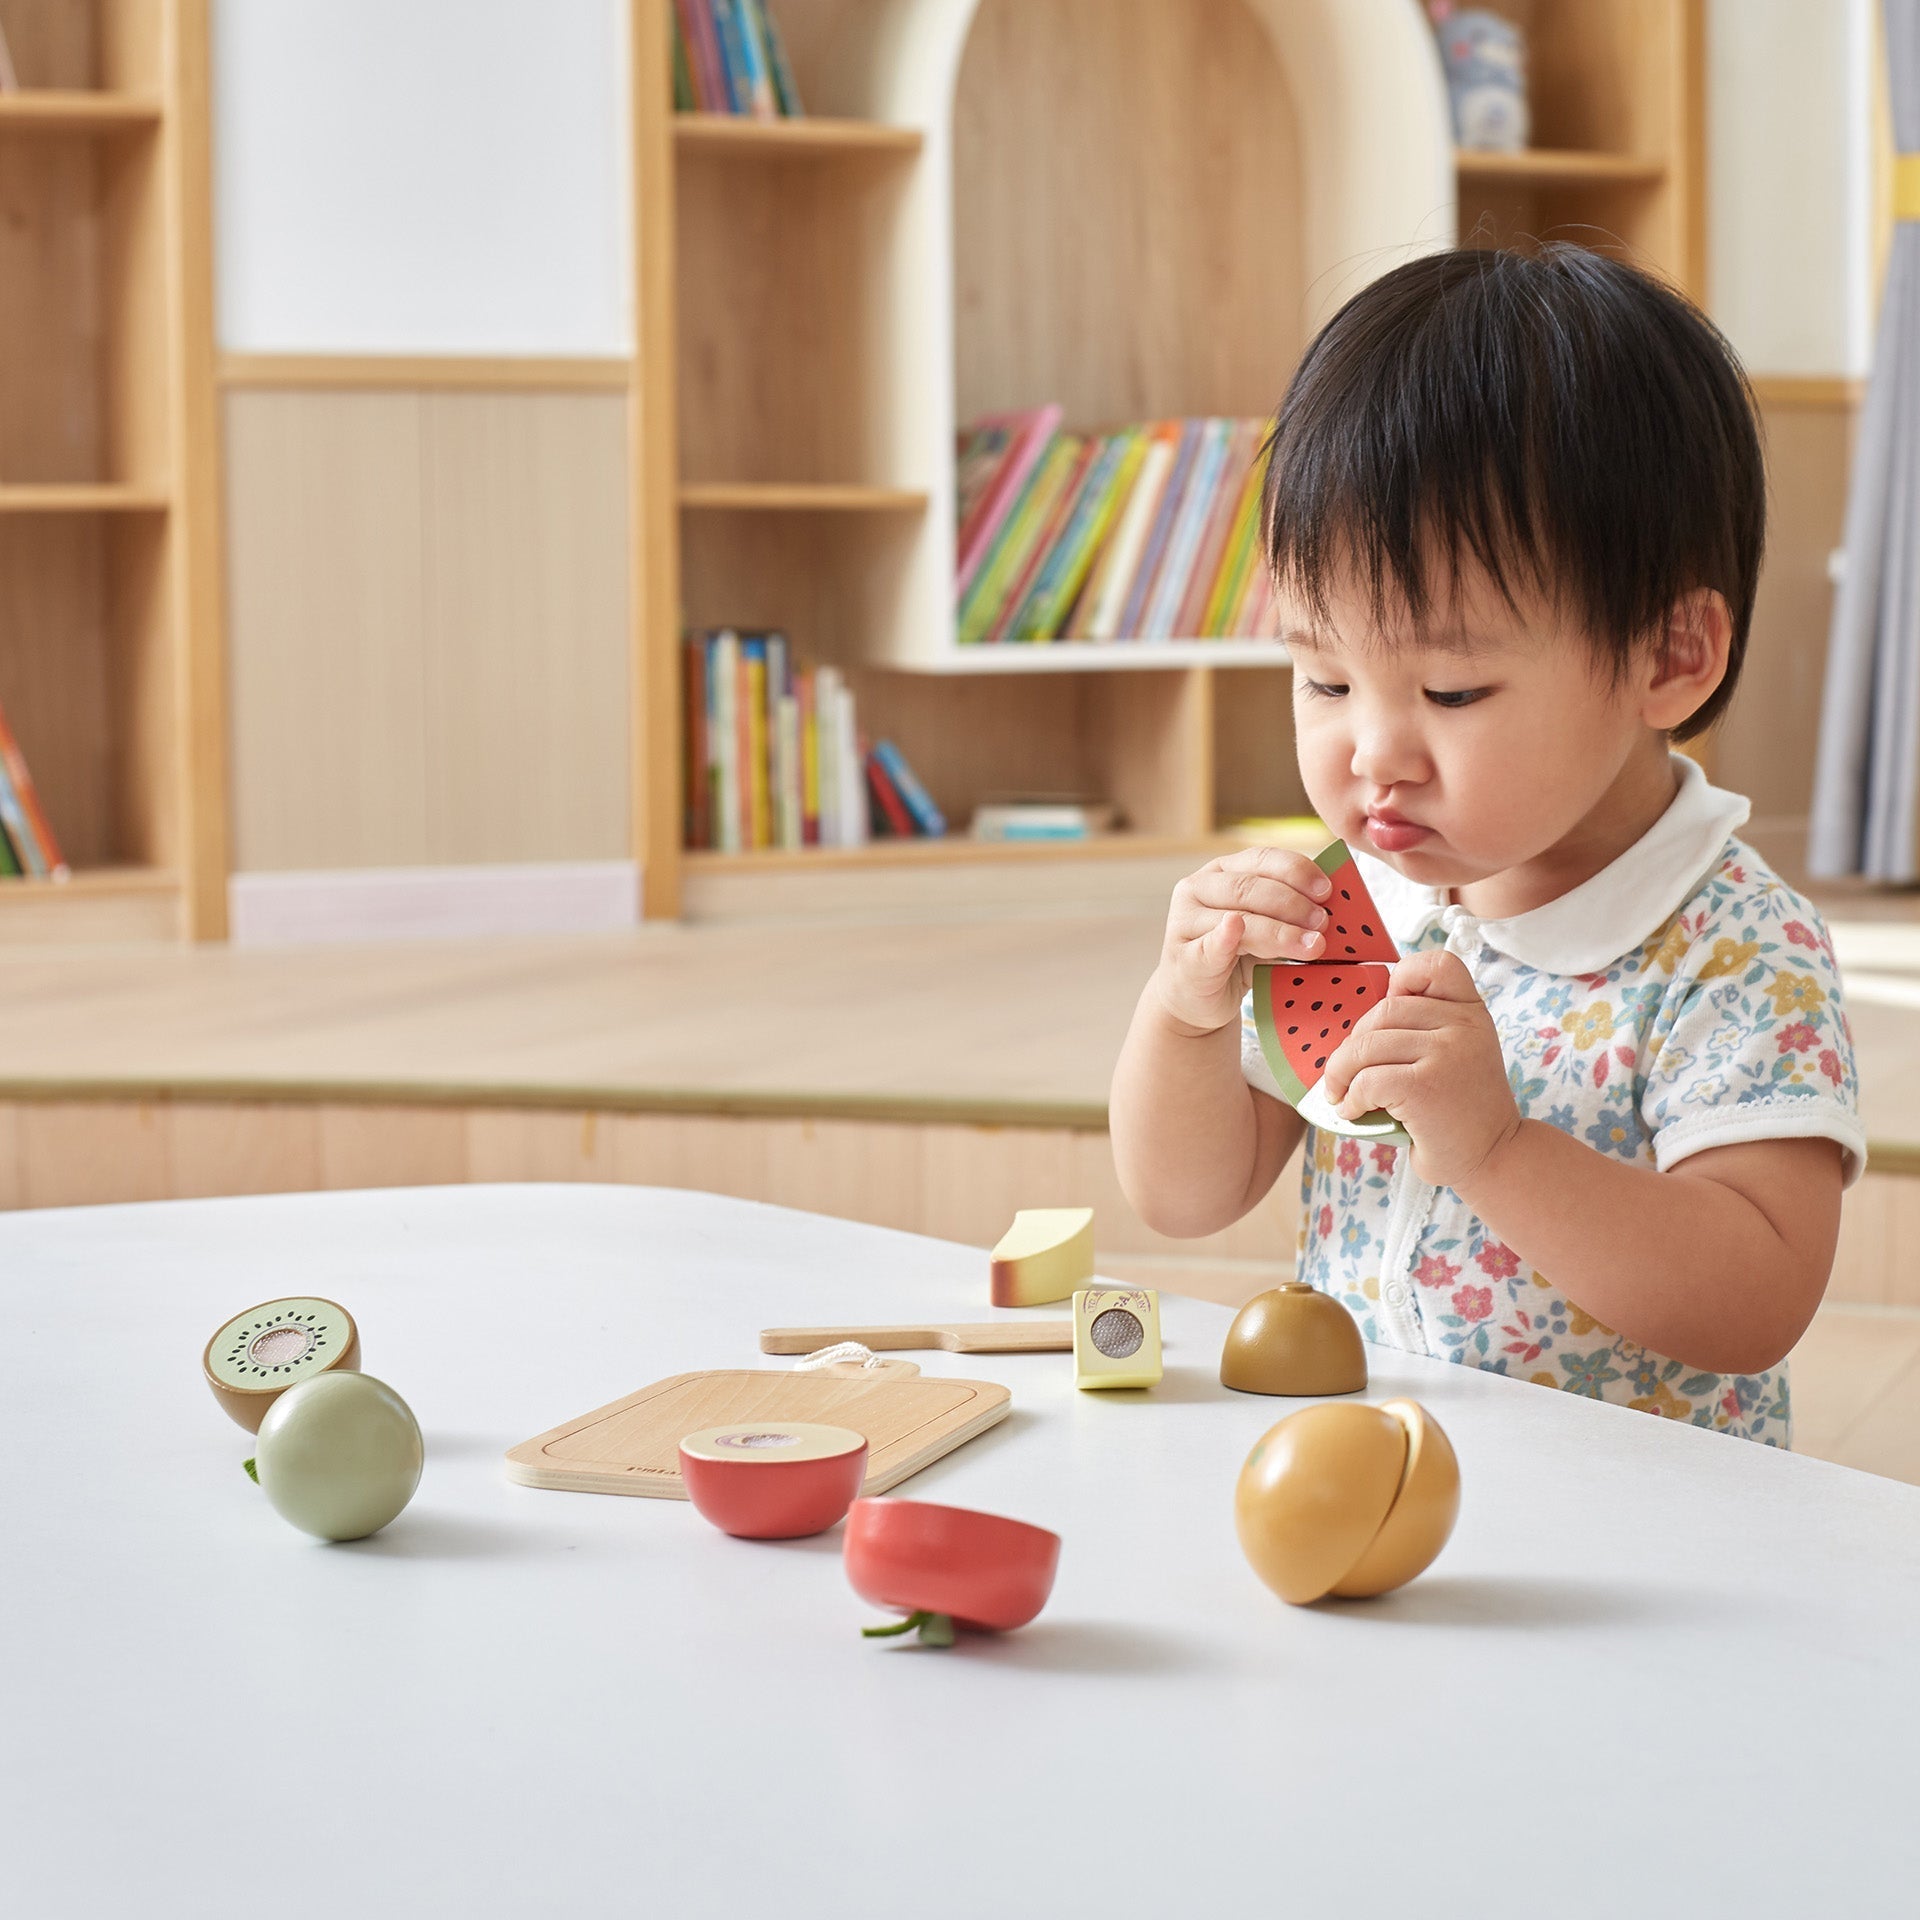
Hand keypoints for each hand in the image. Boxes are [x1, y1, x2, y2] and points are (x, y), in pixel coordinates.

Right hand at [1150, 848, 1334, 1035]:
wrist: (1196, 998)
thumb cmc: (1236, 957)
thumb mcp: (1263, 925)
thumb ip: (1287, 910)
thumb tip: (1334, 906)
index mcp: (1222, 871)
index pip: (1261, 859)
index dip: (1296, 871)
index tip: (1327, 890)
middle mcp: (1197, 888)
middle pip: (1250, 888)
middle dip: (1293, 904)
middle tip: (1324, 923)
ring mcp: (1184, 922)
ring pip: (1238, 918)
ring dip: (1280, 931)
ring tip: (1312, 946)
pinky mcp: (1183, 957)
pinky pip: (1208, 946)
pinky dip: (1223, 939)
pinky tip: (1236, 932)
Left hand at [1320, 950, 1520, 1188]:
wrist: (1492, 1159)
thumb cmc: (1460, 1110)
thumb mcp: (1456, 1054)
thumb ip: (1425, 1028)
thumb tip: (1359, 1026)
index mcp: (1471, 1011)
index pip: (1435, 966)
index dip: (1402, 979)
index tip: (1388, 1015)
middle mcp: (1463, 1026)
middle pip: (1383, 1011)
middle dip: (1355, 1044)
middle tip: (1347, 1073)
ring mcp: (1447, 1054)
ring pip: (1367, 1045)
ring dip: (1341, 1073)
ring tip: (1340, 1094)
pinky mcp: (1425, 1086)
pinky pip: (1367, 1079)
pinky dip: (1350, 1098)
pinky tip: (1353, 1112)